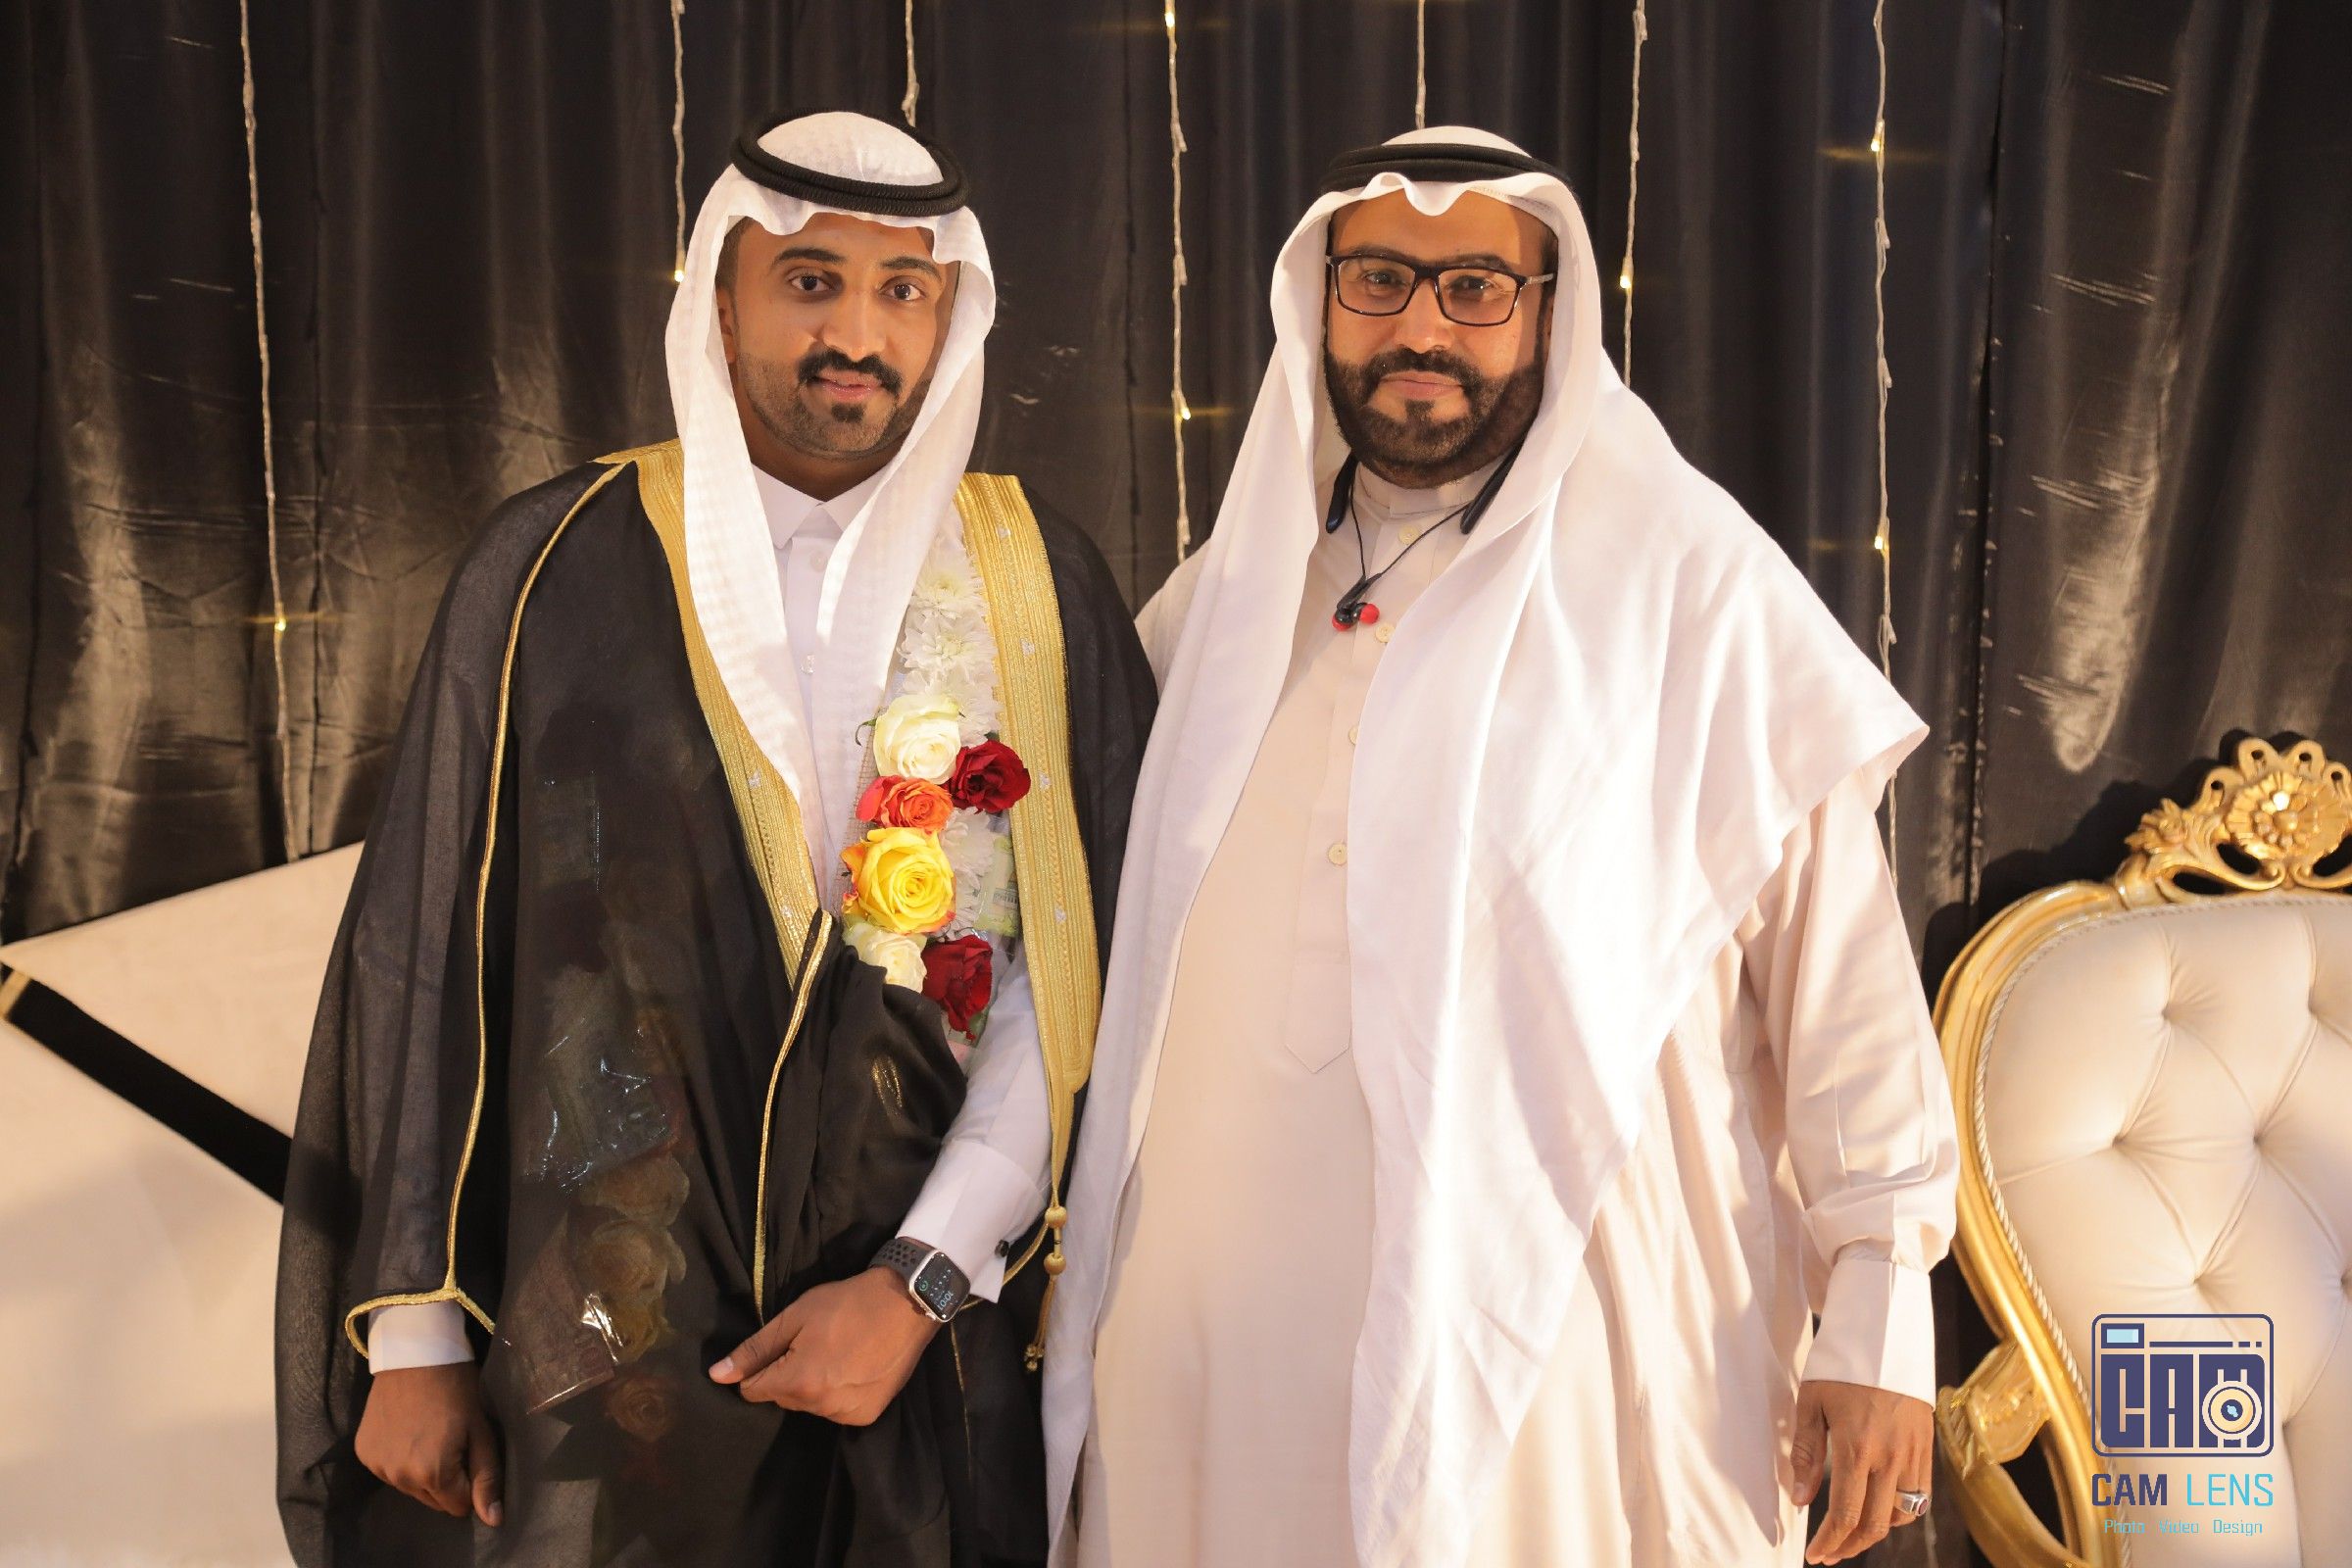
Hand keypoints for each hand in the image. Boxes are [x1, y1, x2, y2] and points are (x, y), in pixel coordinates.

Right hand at [354, 1362, 501, 1525]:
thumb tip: (493, 1520)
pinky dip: (400, 1459)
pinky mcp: (363, 1453)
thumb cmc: (457, 1389)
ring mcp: (377, 1466)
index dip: (469, 1484)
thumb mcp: (481, 1431)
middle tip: (452, 1441)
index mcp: (433, 1474)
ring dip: (422, 1472)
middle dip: (446, 1480)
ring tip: (430, 1434)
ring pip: (410, 1488)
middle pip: (433, 1500)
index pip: (457, 1507)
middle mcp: (400, 1477)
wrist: (414, 1353)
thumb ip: (486, 1478)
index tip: (470, 1455)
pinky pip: (389, 1471)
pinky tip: (408, 1430)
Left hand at [708, 1266, 938, 1425]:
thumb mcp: (795, 1317)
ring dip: (813, 1386)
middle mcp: (820, 1407)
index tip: (783, 1346)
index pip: (753, 1390)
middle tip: (814, 1343)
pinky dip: (838, 1393)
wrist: (906, 1303)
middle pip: (782, 1398)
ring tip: (837, 1353)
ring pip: (809, 1405)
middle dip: (788, 1375)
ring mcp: (846, 1414)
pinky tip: (854, 1367)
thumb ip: (754, 1350)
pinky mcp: (867, 1415)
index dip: (760, 1367)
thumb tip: (717, 1376)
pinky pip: (835, 1410)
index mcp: (798, 1382)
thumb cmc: (846, 1304)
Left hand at [1790, 1378, 1931, 1563]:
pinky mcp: (1926, 1448)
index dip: (1830, 1541)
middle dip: (1850, 1546)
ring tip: (1850, 1535)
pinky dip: (1899, 1513)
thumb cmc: (1840, 1366)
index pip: (1846, 1514)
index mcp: (1857, 1447)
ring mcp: (1913, 1454)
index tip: (1815, 1555)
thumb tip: (1801, 1500)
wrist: (1886, 1336)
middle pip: (1875, 1524)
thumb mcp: (1811, 1402)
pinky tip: (1878, 1511)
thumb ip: (1807, 1454)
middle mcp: (1891, 1457)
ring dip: (1875, 1533)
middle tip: (1829, 1554)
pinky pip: (1919, 1497)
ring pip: (1900, 1515)